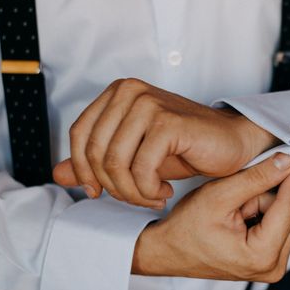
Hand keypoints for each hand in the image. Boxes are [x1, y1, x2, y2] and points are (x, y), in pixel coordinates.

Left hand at [53, 78, 278, 208]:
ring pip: (115, 163)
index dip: (83, 170)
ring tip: (151, 197)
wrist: (232, 143)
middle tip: (136, 198)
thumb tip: (58, 174)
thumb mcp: (133, 157)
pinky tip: (165, 190)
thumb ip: (95, 163)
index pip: (79, 135)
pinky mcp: (167, 122)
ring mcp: (149, 104)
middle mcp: (130, 91)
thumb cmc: (185, 148)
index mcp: (118, 92)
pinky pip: (141, 169)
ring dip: (131, 193)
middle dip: (112, 187)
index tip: (98, 192)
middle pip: (94, 152)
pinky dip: (148, 190)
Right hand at [132, 153, 289, 282]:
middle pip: (289, 211)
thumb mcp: (220, 195)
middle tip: (239, 190)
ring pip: (283, 216)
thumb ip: (257, 177)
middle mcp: (274, 268)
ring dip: (263, 201)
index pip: (289, 205)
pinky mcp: (268, 261)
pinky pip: (276, 224)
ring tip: (232, 207)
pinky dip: (262, 210)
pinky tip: (239, 213)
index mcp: (263, 256)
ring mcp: (272, 267)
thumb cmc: (186, 227)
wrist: (167, 251)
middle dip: (267, 192)